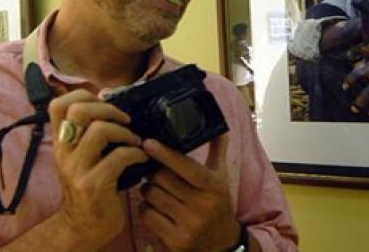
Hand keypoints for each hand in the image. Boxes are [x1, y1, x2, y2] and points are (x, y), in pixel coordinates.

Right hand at [48, 89, 148, 247]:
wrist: (84, 226)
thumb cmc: (91, 185)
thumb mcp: (81, 156)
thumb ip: (87, 132)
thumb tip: (108, 100)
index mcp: (60, 142)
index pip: (58, 104)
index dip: (83, 95)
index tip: (104, 103)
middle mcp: (64, 152)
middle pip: (79, 111)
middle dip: (109, 109)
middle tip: (125, 120)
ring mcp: (77, 169)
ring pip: (100, 131)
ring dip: (125, 132)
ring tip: (135, 141)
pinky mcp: (93, 184)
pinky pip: (118, 157)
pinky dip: (135, 153)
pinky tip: (140, 159)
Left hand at [140, 134, 240, 251]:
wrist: (222, 244)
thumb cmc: (218, 205)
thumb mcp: (221, 179)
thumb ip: (218, 152)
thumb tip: (220, 129)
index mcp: (213, 187)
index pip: (186, 167)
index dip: (165, 154)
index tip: (148, 143)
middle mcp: (202, 206)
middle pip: (163, 179)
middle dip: (153, 173)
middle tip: (152, 171)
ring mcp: (189, 225)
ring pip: (152, 196)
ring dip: (148, 190)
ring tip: (154, 189)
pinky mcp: (175, 240)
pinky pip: (148, 215)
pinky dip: (146, 208)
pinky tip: (153, 207)